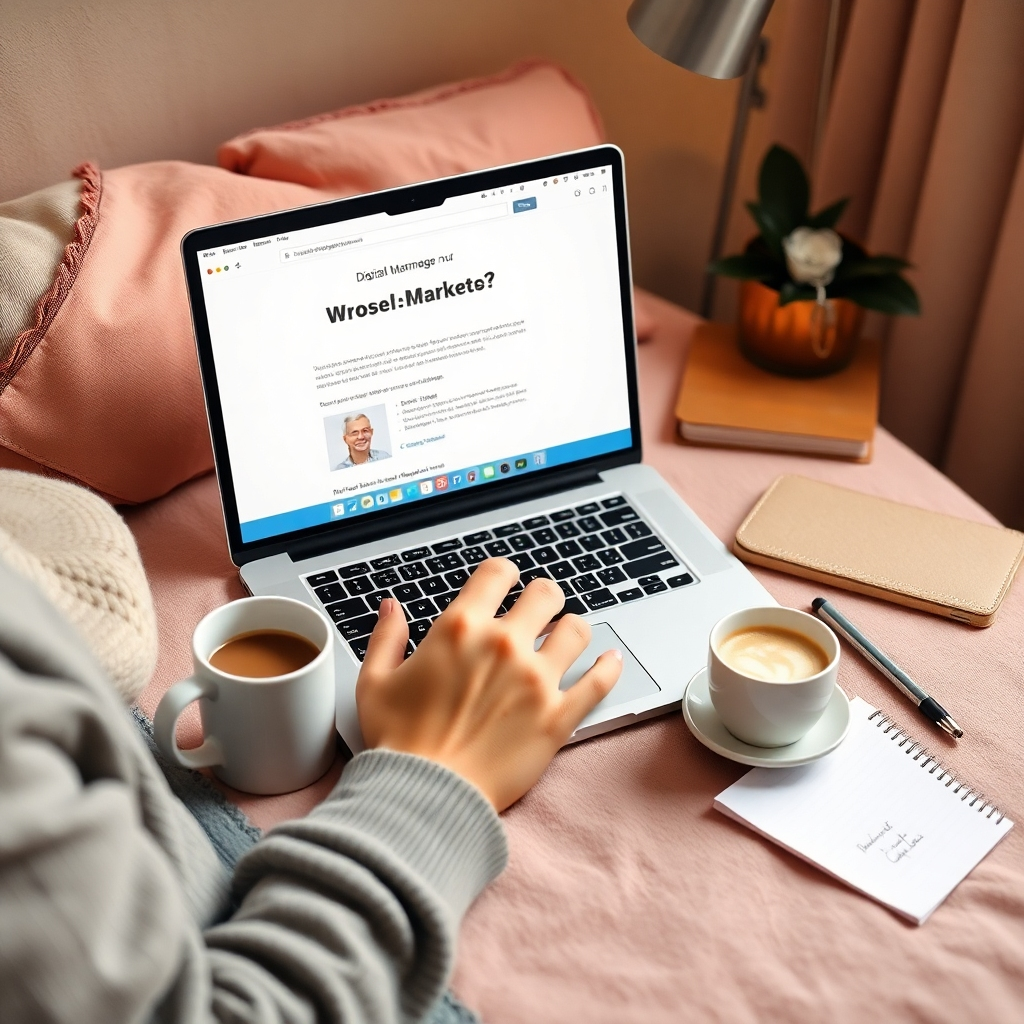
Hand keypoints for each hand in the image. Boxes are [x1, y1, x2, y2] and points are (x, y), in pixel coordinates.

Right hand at [356, 558, 621, 810]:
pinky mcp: (557, 717)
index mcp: (461, 629)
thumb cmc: (398, 743)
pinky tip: (610, 661)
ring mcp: (536, 680)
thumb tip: (391, 607)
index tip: (506, 583)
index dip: (504, 574)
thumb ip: (386, 638)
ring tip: (566, 639)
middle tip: (541, 610)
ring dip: (572, 630)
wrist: (424, 796)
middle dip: (544, 598)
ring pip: (577, 630)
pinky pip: (598, 682)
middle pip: (546, 594)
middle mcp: (504, 645)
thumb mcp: (375, 682)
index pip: (498, 573)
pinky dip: (608, 668)